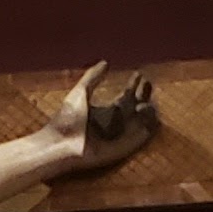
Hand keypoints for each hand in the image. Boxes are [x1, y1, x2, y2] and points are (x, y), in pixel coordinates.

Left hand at [44, 64, 156, 178]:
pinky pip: (140, 139)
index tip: (139, 74)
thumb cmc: (66, 119)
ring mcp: (119, 137)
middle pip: (136, 108)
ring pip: (141, 122)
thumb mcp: (80, 93)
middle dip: (144, 96)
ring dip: (147, 111)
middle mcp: (114, 123)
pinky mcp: (122, 149)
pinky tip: (152, 118)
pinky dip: (148, 129)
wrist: (60, 143)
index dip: (133, 85)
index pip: (125, 97)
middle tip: (149, 83)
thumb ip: (93, 77)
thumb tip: (106, 62)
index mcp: (105, 111)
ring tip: (146, 102)